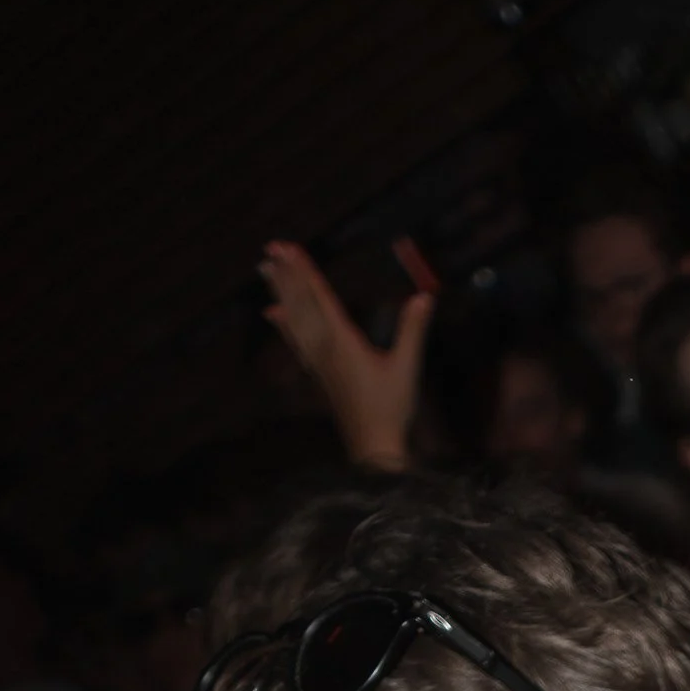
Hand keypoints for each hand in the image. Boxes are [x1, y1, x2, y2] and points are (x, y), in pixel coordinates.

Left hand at [260, 239, 431, 470]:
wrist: (372, 442)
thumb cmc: (391, 406)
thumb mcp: (407, 367)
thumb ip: (412, 330)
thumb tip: (425, 297)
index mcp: (343, 340)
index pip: (320, 297)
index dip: (305, 271)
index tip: (290, 248)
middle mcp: (324, 346)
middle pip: (301, 303)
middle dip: (287, 274)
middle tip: (271, 248)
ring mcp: (318, 359)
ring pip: (294, 319)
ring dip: (280, 292)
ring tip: (264, 268)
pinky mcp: (318, 371)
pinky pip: (296, 341)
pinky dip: (283, 325)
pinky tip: (273, 314)